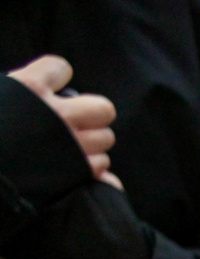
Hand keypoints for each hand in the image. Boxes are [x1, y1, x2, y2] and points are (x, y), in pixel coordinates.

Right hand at [8, 57, 118, 185]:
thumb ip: (16, 92)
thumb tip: (33, 88)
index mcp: (29, 86)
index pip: (61, 67)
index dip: (56, 79)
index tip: (47, 90)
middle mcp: (57, 113)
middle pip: (102, 108)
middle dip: (90, 115)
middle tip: (73, 124)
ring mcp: (71, 143)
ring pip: (105, 138)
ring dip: (91, 144)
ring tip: (69, 149)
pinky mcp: (77, 170)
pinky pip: (101, 165)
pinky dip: (90, 168)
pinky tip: (72, 168)